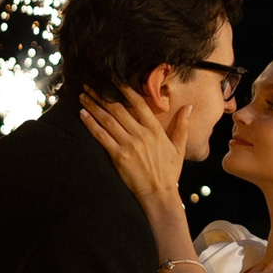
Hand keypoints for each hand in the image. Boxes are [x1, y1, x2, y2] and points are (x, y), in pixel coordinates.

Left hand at [78, 88, 186, 205]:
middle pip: (118, 109)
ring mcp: (129, 145)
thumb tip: (189, 107)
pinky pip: (101, 136)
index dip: (125, 89)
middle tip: (90, 83)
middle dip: (102, 94)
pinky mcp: (118, 156)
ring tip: (83, 95)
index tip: (113, 79)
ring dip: (94, 106)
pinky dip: (91, 124)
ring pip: (108, 120)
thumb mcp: (180, 148)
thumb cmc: (169, 172)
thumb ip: (183, 126)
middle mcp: (141, 134)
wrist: (159, 193)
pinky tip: (83, 114)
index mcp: (155, 130)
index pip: (139, 103)